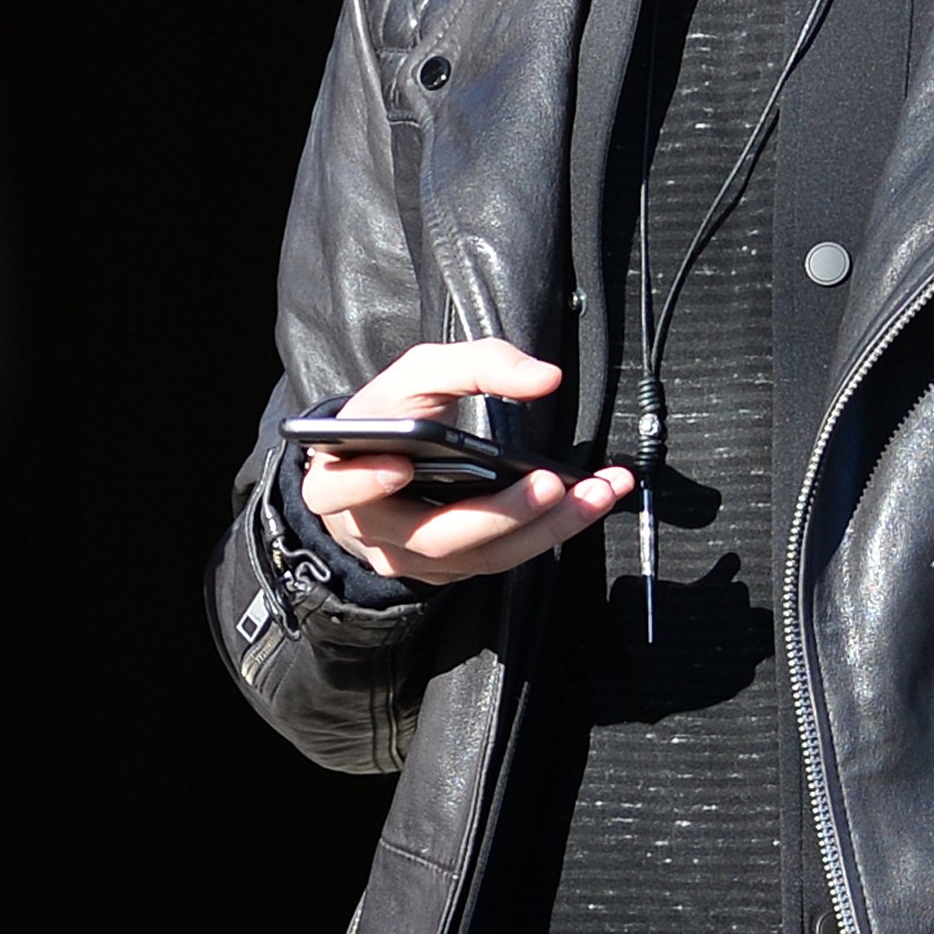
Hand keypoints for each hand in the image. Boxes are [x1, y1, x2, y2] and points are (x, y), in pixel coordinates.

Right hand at [303, 340, 631, 586]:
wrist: (382, 458)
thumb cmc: (394, 413)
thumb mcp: (419, 373)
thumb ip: (475, 364)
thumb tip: (544, 378)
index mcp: (339, 477)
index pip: (336, 490)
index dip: (363, 484)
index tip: (399, 465)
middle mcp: (376, 530)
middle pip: (436, 536)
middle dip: (499, 512)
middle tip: (548, 484)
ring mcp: (417, 558)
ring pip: (483, 555)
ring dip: (547, 526)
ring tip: (597, 491)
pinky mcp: (455, 569)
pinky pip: (505, 557)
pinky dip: (552, 530)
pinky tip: (590, 500)